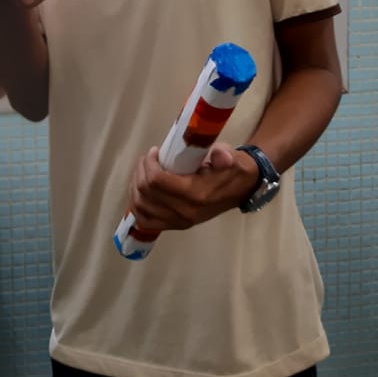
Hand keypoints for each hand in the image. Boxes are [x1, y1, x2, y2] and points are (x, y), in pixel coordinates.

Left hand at [127, 142, 257, 233]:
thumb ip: (225, 156)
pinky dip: (138, 205)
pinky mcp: (175, 225)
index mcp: (196, 194)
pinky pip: (145, 221)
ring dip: (136, 186)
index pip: (157, 181)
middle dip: (141, 171)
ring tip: (144, 171)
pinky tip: (141, 190)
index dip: (149, 164)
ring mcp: (179, 221)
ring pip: (141, 207)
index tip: (155, 151)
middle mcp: (185, 212)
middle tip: (148, 158)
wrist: (242, 188)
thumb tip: (222, 157)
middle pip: (146, 193)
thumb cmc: (232, 169)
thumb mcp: (232, 157)